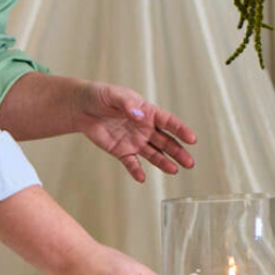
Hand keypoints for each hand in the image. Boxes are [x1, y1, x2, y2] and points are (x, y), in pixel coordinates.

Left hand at [74, 83, 196, 183]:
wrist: (81, 108)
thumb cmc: (100, 96)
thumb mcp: (114, 95)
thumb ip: (127, 105)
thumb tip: (139, 116)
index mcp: (147, 112)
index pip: (168, 122)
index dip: (181, 130)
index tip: (192, 139)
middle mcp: (145, 128)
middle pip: (166, 141)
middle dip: (178, 151)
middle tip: (189, 162)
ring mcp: (134, 141)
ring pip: (154, 154)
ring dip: (164, 162)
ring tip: (174, 170)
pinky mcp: (121, 151)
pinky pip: (131, 163)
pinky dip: (136, 171)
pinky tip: (142, 178)